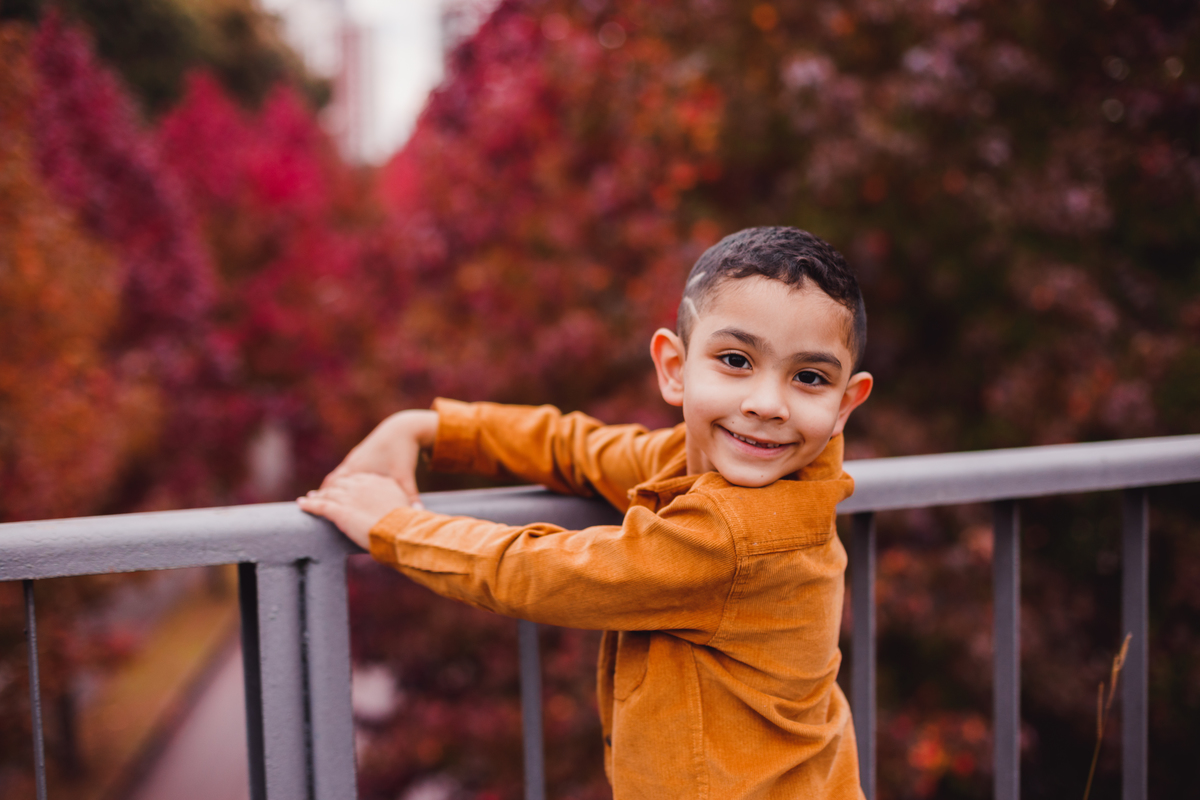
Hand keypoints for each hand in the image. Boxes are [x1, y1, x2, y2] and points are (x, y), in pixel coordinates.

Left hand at [298, 474, 413, 549]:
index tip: (346, 488)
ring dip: (317, 496)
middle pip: (342, 484)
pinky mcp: (340, 511)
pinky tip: (302, 505)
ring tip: (309, 498)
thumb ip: (409, 504)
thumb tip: (419, 511)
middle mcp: (363, 485)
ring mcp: (350, 497)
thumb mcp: (410, 507)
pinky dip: (310, 505)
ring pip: (329, 494)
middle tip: (322, 492)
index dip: (351, 484)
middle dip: (332, 488)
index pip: (360, 480)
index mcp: (380, 482)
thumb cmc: (409, 522)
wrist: (401, 529)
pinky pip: (320, 506)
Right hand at [321, 409, 438, 507]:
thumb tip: (418, 514)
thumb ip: (409, 497)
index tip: (312, 508)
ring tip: (320, 497)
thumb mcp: (405, 476)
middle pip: (331, 481)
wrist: (403, 427)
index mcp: (358, 469)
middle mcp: (353, 463)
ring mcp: (356, 457)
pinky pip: (345, 469)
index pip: (334, 487)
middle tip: (308, 505)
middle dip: (322, 493)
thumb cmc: (403, 451)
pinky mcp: (361, 454)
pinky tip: (340, 485)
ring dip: (330, 485)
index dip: (323, 498)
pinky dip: (340, 478)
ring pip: (337, 473)